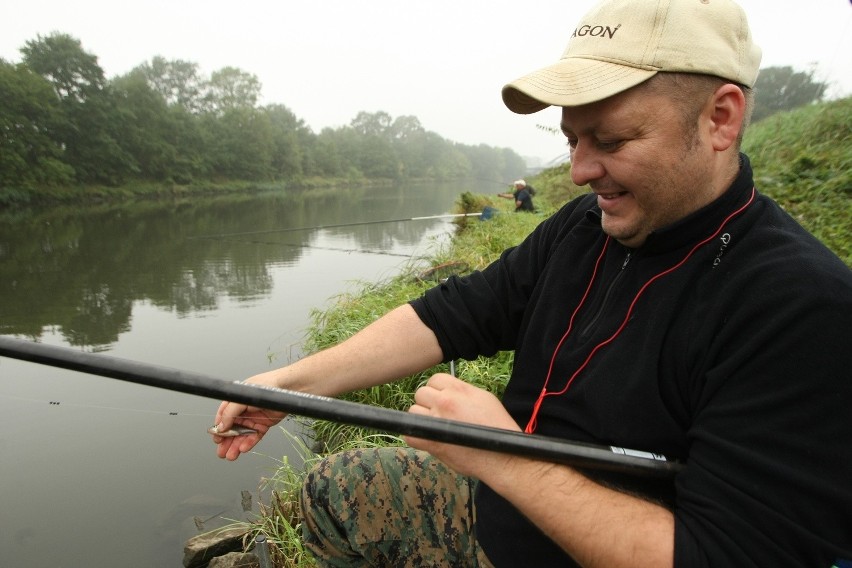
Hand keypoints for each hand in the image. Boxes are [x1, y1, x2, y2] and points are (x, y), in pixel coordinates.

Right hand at [211, 371, 287, 460]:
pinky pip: (254, 436)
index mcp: (235, 403)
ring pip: (242, 435)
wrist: (286, 389)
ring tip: (231, 456)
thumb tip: (220, 426)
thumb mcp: (242, 399)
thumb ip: (230, 413)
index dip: (219, 429)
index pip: (223, 418)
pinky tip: (243, 449)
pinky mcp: (263, 425)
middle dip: (226, 442)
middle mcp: (242, 412)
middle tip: (221, 453)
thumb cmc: (264, 387)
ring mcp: (253, 419)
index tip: (216, 439)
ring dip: (235, 446)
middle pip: (231, 429)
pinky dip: (249, 443)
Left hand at [405, 373, 520, 477]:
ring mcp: (435, 421)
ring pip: (412, 412)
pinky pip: (410, 435)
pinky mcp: (431, 442)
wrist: (502, 457)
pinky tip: (428, 439)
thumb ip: (463, 391)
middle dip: (428, 403)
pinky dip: (415, 437)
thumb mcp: (484, 398)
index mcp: (458, 389)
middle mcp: (444, 401)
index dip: (437, 390)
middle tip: (439, 414)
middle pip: (421, 393)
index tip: (443, 399)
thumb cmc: (497, 428)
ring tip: (435, 427)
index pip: (434, 379)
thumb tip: (448, 391)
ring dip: (420, 419)